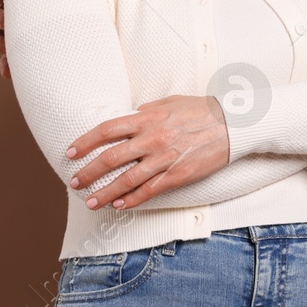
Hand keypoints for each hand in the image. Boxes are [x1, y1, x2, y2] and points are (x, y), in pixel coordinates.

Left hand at [66, 95, 229, 208]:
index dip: (86, 141)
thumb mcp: (171, 101)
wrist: (234, 124)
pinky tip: (120, 205)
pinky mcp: (178, 174)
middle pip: (111, 157)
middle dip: (89, 171)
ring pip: (127, 179)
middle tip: (75, 181)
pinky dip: (132, 199)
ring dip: (106, 192)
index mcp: (148, 117)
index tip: (71, 151)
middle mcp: (153, 138)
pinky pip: (150, 190)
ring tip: (91, 202)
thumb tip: (132, 113)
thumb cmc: (203, 110)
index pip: (108, 130)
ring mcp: (165, 158)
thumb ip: (149, 108)